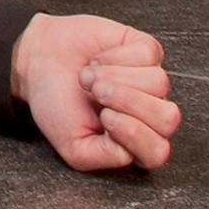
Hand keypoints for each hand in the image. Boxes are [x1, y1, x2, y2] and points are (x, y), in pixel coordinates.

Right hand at [13, 14, 175, 172]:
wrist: (40, 62)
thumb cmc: (57, 104)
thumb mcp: (72, 146)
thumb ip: (103, 157)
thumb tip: (130, 150)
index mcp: (135, 143)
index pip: (157, 151)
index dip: (134, 134)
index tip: (104, 118)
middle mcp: (149, 114)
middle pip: (168, 118)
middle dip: (128, 102)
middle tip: (98, 95)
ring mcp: (151, 82)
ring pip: (158, 83)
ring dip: (114, 77)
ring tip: (90, 78)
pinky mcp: (147, 51)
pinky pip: (147, 55)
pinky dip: (115, 56)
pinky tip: (98, 61)